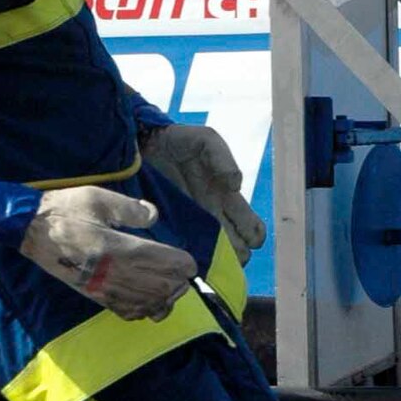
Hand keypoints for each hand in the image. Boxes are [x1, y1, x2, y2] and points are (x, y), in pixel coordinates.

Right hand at [20, 187, 197, 320]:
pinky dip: (144, 311)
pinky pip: (126, 312)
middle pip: (161, 288)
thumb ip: (130, 209)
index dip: (182, 264)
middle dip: (178, 283)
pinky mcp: (94, 296)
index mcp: (116, 246)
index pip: (163, 263)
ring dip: (166, 298)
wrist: (30, 229)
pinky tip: (150, 303)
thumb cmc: (66, 209)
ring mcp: (103, 288)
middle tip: (182, 273)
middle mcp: (113, 272)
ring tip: (170, 287)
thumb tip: (154, 217)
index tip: (188, 260)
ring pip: (147, 304)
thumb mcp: (98, 198)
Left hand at [142, 122, 264, 261]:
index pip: (253, 229)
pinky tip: (185, 254)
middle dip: (236, 255)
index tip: (247, 238)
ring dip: (215, 259)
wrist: (146, 144)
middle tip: (224, 249)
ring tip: (206, 253)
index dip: (254, 237)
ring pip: (213, 254)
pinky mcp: (170, 228)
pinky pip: (184, 250)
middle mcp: (214, 216)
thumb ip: (222, 159)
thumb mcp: (207, 142)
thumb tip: (236, 185)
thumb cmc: (181, 142)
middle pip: (237, 250)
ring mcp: (193, 224)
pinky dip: (189, 255)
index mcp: (228, 198)